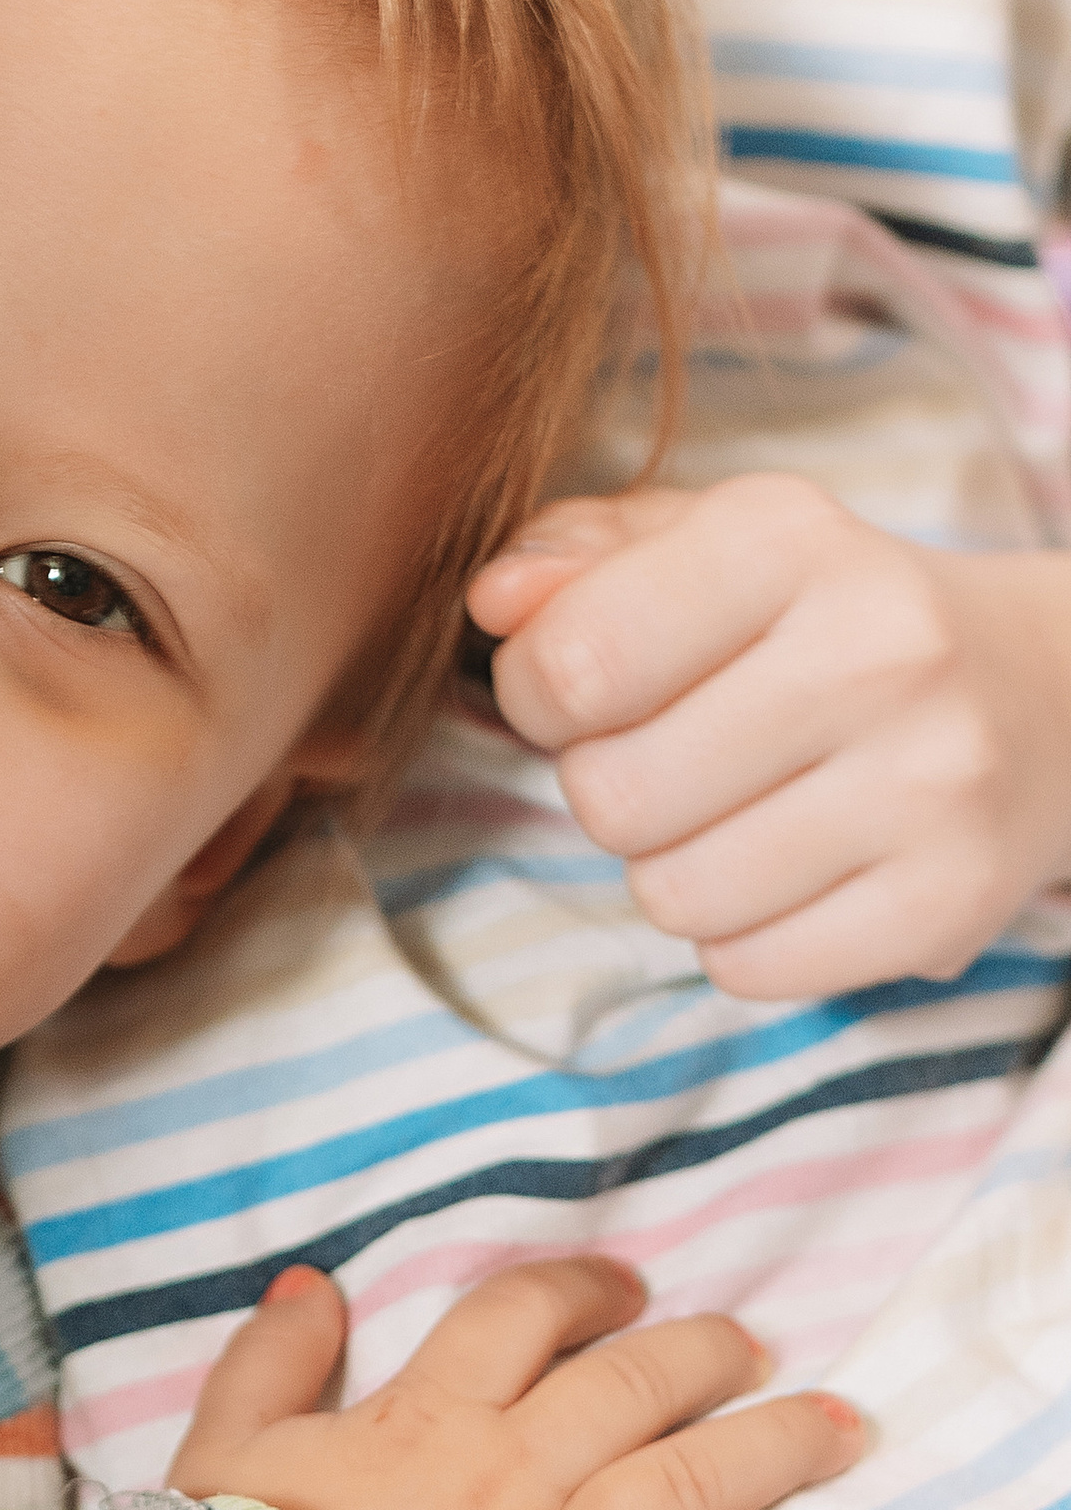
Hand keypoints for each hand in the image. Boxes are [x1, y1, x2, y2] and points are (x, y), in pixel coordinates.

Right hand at [167, 1257, 865, 1509]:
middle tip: (754, 1350)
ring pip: (689, 1492)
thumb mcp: (214, 1455)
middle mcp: (504, 1489)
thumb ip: (268, 1364)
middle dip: (708, 1357)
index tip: (628, 1292)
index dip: (584, 1293)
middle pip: (633, 1392)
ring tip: (840, 1426)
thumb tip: (319, 1284)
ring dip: (777, 1449)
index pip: (521, 1323)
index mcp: (419, 1426)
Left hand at [466, 478, 1070, 997]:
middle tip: (672, 759)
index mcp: (792, 541)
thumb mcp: (706, 547)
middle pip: (611, 796)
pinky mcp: (949, 898)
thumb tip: (495, 602)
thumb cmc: (822, 616)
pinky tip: (792, 872)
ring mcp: (928, 783)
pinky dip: (741, 937)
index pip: (574, 662)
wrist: (1041, 693)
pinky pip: (747, 968)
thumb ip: (578, 559)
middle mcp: (880, 652)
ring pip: (672, 896)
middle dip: (608, 788)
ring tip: (737, 813)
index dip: (538, 695)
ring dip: (671, 870)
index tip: (582, 690)